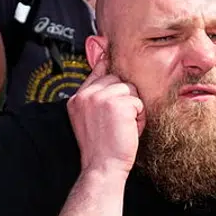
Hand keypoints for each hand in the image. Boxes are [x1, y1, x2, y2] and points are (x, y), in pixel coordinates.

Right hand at [67, 51, 143, 175]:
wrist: (102, 166)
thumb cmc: (101, 148)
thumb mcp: (90, 119)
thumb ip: (95, 98)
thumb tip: (105, 73)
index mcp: (77, 99)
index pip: (96, 72)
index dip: (107, 65)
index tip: (108, 48)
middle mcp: (86, 95)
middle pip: (117, 79)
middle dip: (125, 98)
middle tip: (119, 121)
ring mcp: (100, 98)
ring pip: (129, 89)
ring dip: (133, 108)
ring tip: (124, 126)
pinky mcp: (116, 103)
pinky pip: (138, 102)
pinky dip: (139, 116)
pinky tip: (129, 129)